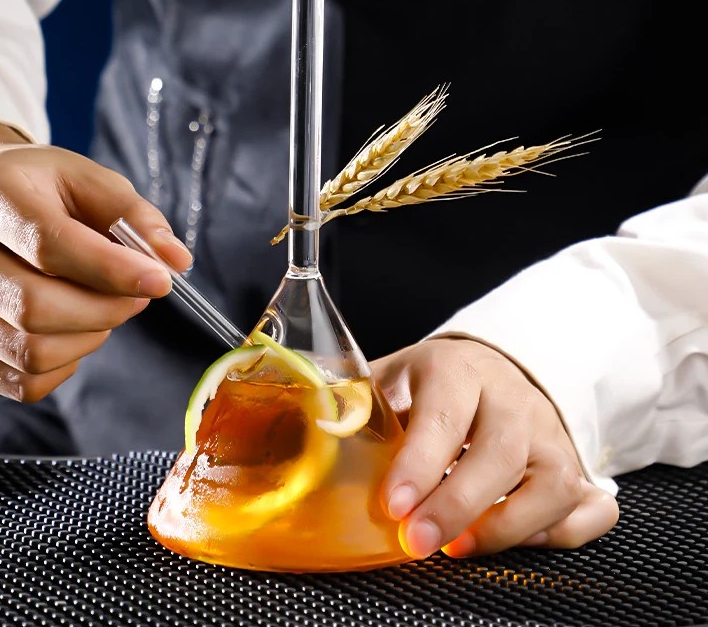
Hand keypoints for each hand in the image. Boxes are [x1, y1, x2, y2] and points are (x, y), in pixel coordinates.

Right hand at [0, 125, 191, 400]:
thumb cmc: (41, 189)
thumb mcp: (89, 180)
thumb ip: (136, 217)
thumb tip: (176, 261)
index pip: (49, 246)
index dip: (113, 271)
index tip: (160, 281)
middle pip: (34, 307)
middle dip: (106, 310)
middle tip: (137, 296)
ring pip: (29, 351)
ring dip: (88, 338)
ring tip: (103, 307)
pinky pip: (20, 382)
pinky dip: (65, 366)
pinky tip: (74, 331)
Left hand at [372, 337, 618, 557]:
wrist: (492, 368)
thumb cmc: (434, 382)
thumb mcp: (394, 377)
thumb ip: (360, 403)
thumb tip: (322, 429)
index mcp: (459, 370)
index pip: (445, 416)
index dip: (420, 464)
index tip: (394, 506)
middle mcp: (513, 399)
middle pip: (502, 453)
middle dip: (459, 506)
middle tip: (418, 542)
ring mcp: (551, 433)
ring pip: (554, 484)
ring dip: (508, 527)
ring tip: (459, 546)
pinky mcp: (578, 464)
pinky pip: (591, 509)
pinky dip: (561, 535)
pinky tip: (518, 538)